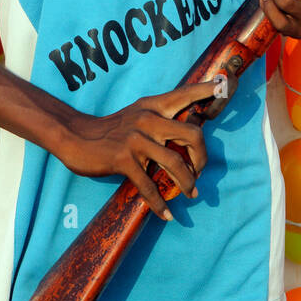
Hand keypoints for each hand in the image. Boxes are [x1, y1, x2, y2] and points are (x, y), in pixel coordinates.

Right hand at [53, 81, 216, 220]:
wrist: (76, 136)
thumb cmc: (112, 129)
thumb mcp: (137, 114)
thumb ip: (161, 119)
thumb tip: (190, 135)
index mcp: (153, 105)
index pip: (185, 94)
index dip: (206, 90)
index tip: (225, 85)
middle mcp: (148, 118)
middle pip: (192, 134)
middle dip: (202, 158)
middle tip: (199, 172)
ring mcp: (136, 139)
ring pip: (175, 162)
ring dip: (187, 183)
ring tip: (191, 194)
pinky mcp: (123, 159)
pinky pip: (149, 185)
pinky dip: (160, 203)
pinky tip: (166, 214)